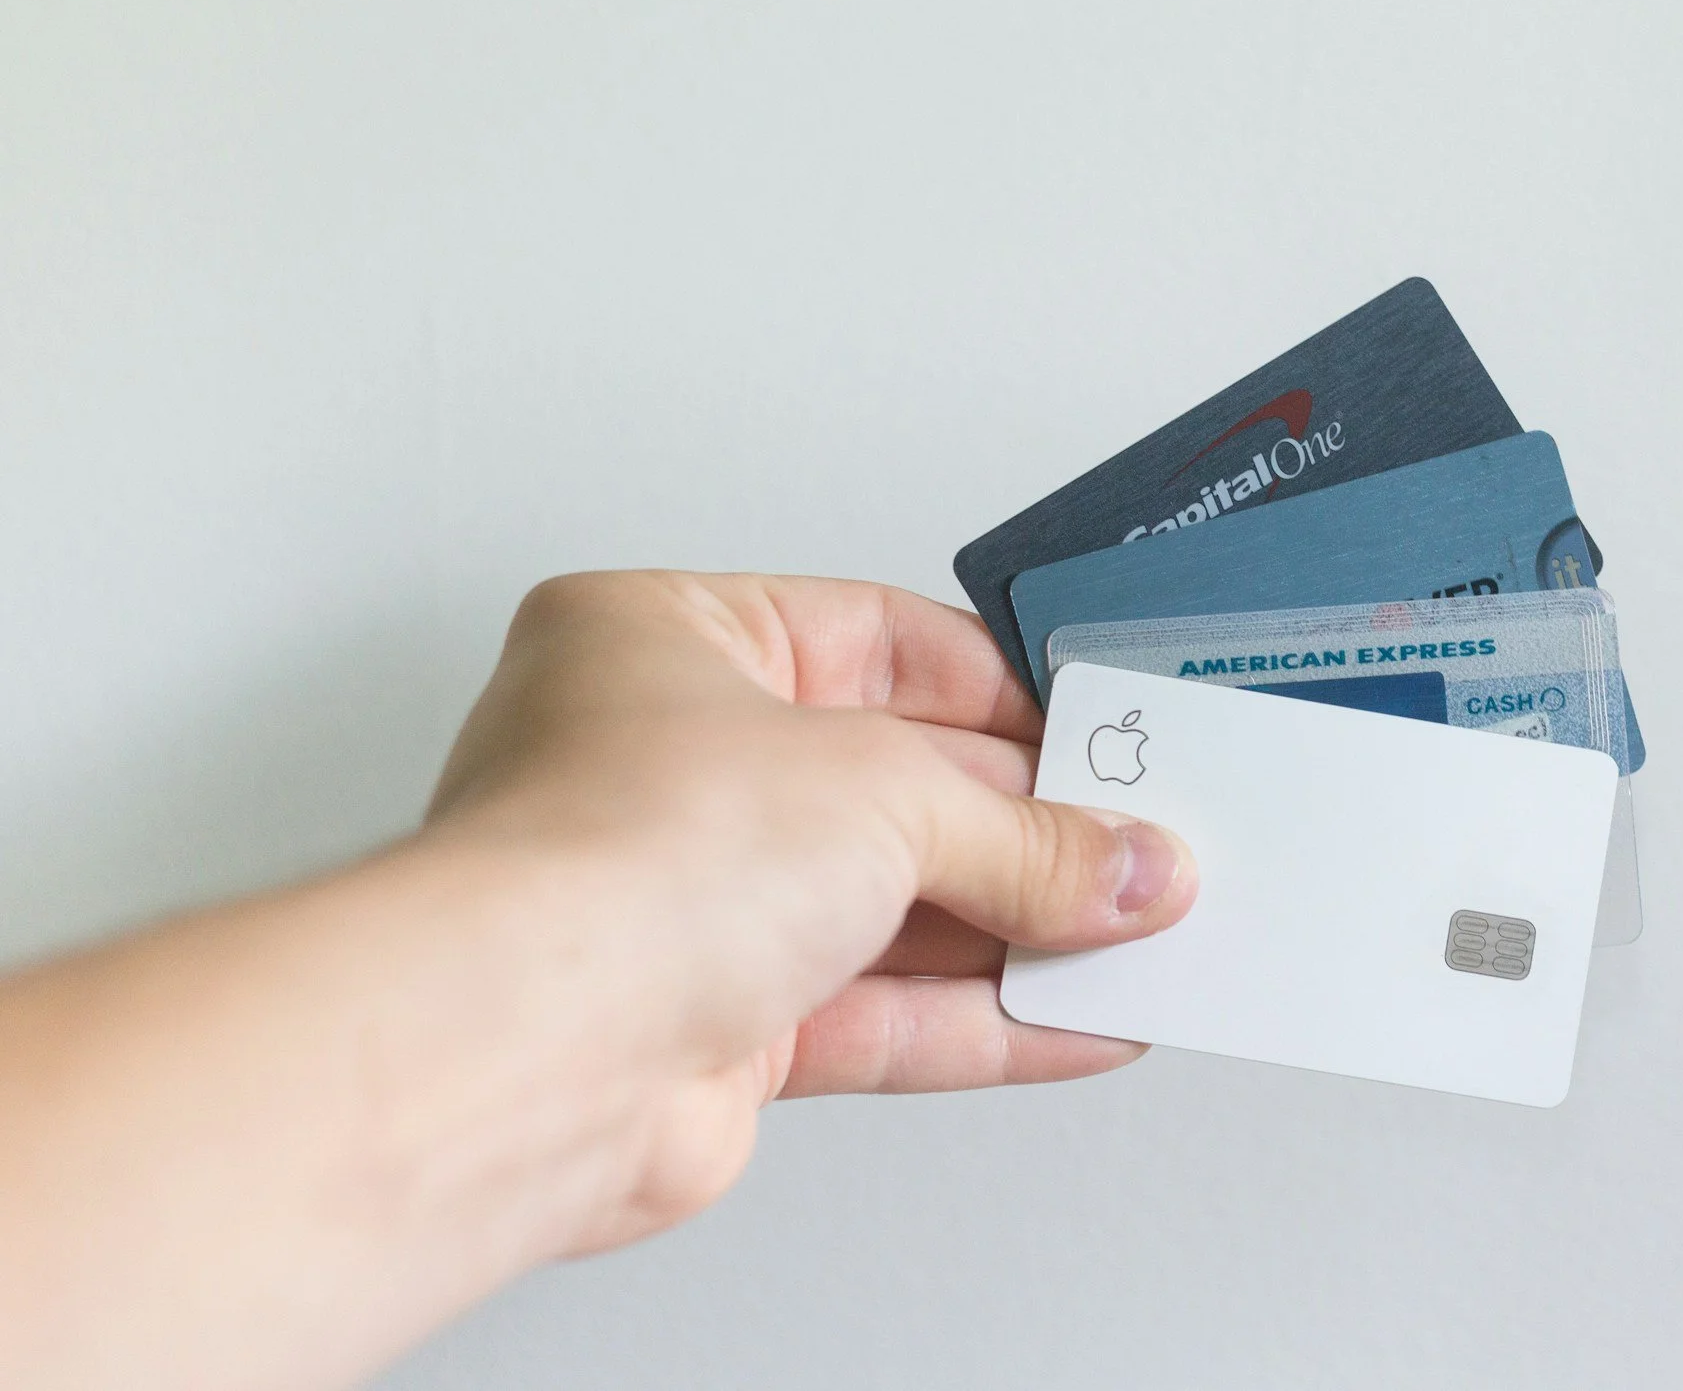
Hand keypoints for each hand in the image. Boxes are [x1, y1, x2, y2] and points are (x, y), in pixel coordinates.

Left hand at [423, 571, 1198, 1253]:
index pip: (873, 641)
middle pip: (895, 785)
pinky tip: (1083, 1022)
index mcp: (666, 640)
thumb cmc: (619, 856)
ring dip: (1021, 931)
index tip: (1099, 734)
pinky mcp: (716, 1030)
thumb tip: (1127, 866)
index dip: (1000, 690)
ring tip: (1143, 939)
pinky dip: (987, 1022)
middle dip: (1029, 828)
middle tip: (1144, 846)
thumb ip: (1025, 835)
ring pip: (894, 911)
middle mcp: (666, 766)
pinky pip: (881, 1017)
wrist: (526, 1053)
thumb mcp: (885, 792)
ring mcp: (688, 904)